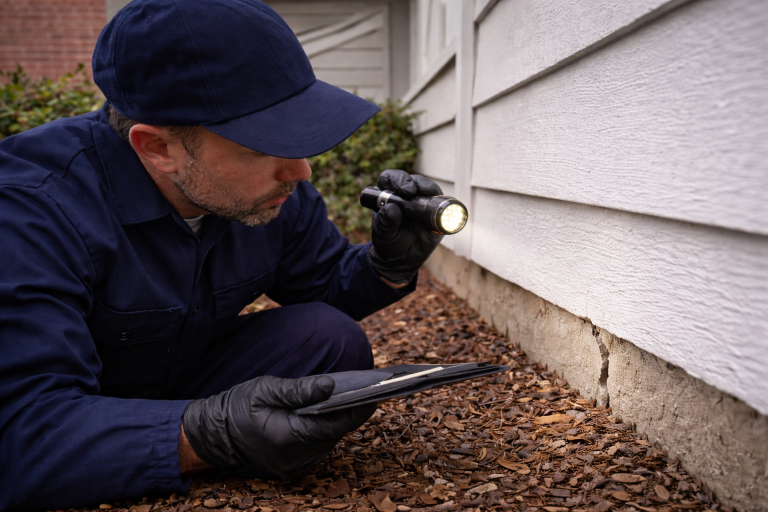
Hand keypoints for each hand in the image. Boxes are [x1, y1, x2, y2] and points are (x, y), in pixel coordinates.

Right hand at [182, 375, 374, 478]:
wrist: (212, 434)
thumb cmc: (237, 407)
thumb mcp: (265, 389)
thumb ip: (299, 390)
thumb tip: (331, 386)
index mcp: (286, 437)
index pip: (332, 425)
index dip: (357, 409)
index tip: (376, 393)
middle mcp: (294, 457)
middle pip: (334, 434)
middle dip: (352, 412)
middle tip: (373, 390)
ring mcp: (294, 465)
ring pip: (328, 440)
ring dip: (340, 420)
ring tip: (358, 396)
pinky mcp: (293, 465)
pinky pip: (319, 445)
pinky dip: (327, 428)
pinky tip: (334, 411)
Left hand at [369, 170, 444, 283]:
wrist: (402, 260)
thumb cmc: (389, 244)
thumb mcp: (384, 235)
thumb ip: (385, 222)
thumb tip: (392, 208)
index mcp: (388, 197)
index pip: (390, 179)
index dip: (396, 180)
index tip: (404, 191)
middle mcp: (405, 196)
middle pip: (411, 180)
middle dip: (414, 182)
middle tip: (413, 191)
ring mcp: (421, 202)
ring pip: (426, 187)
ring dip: (428, 188)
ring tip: (429, 196)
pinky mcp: (435, 211)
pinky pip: (440, 201)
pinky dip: (442, 202)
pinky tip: (442, 207)